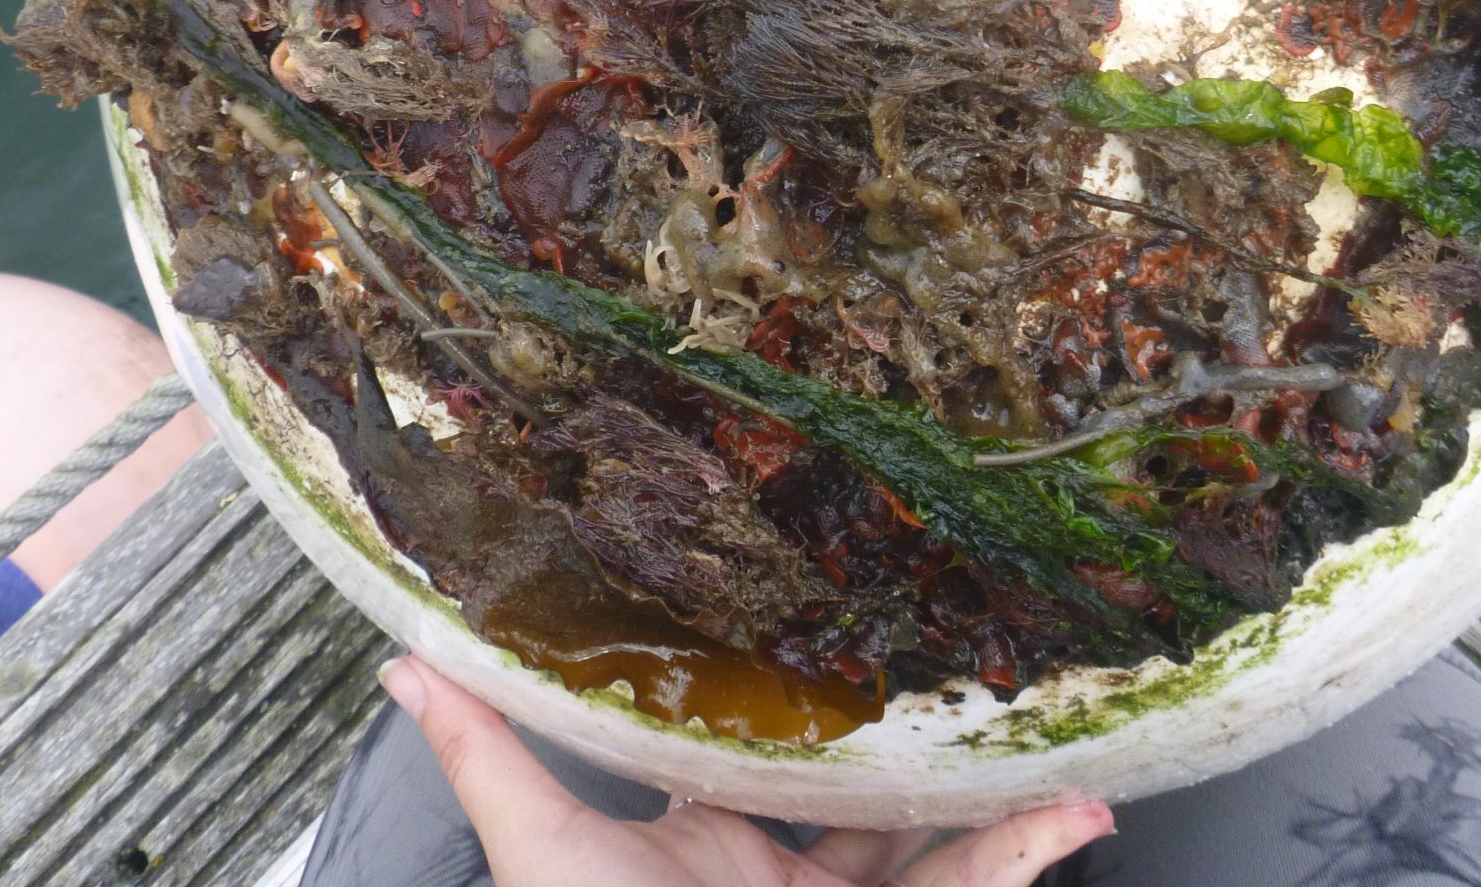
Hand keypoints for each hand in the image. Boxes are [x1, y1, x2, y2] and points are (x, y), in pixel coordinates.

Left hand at [379, 656, 1112, 886]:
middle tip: (988, 671)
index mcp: (710, 837)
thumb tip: (405, 666)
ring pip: (944, 846)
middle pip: (877, 794)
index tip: (856, 619)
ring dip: (1011, 799)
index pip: (773, 750)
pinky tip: (1074, 810)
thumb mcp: (542, 847)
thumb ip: (490, 755)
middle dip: (939, 742)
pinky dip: (1028, 854)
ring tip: (1067, 744)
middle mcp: (787, 874)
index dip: (817, 693)